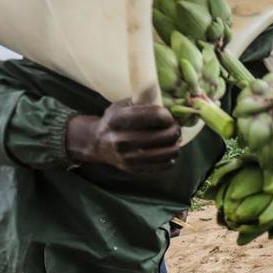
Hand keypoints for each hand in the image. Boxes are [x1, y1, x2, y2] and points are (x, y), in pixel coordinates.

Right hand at [65, 101, 179, 173]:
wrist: (97, 143)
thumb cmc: (115, 121)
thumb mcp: (122, 105)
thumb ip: (143, 103)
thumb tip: (170, 105)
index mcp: (117, 119)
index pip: (154, 116)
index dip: (167, 115)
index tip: (168, 116)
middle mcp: (121, 140)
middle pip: (164, 136)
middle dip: (174, 130)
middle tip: (175, 127)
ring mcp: (127, 158)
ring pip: (167, 153)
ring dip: (175, 145)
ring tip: (174, 140)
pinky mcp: (134, 170)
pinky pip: (164, 166)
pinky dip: (170, 158)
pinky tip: (168, 151)